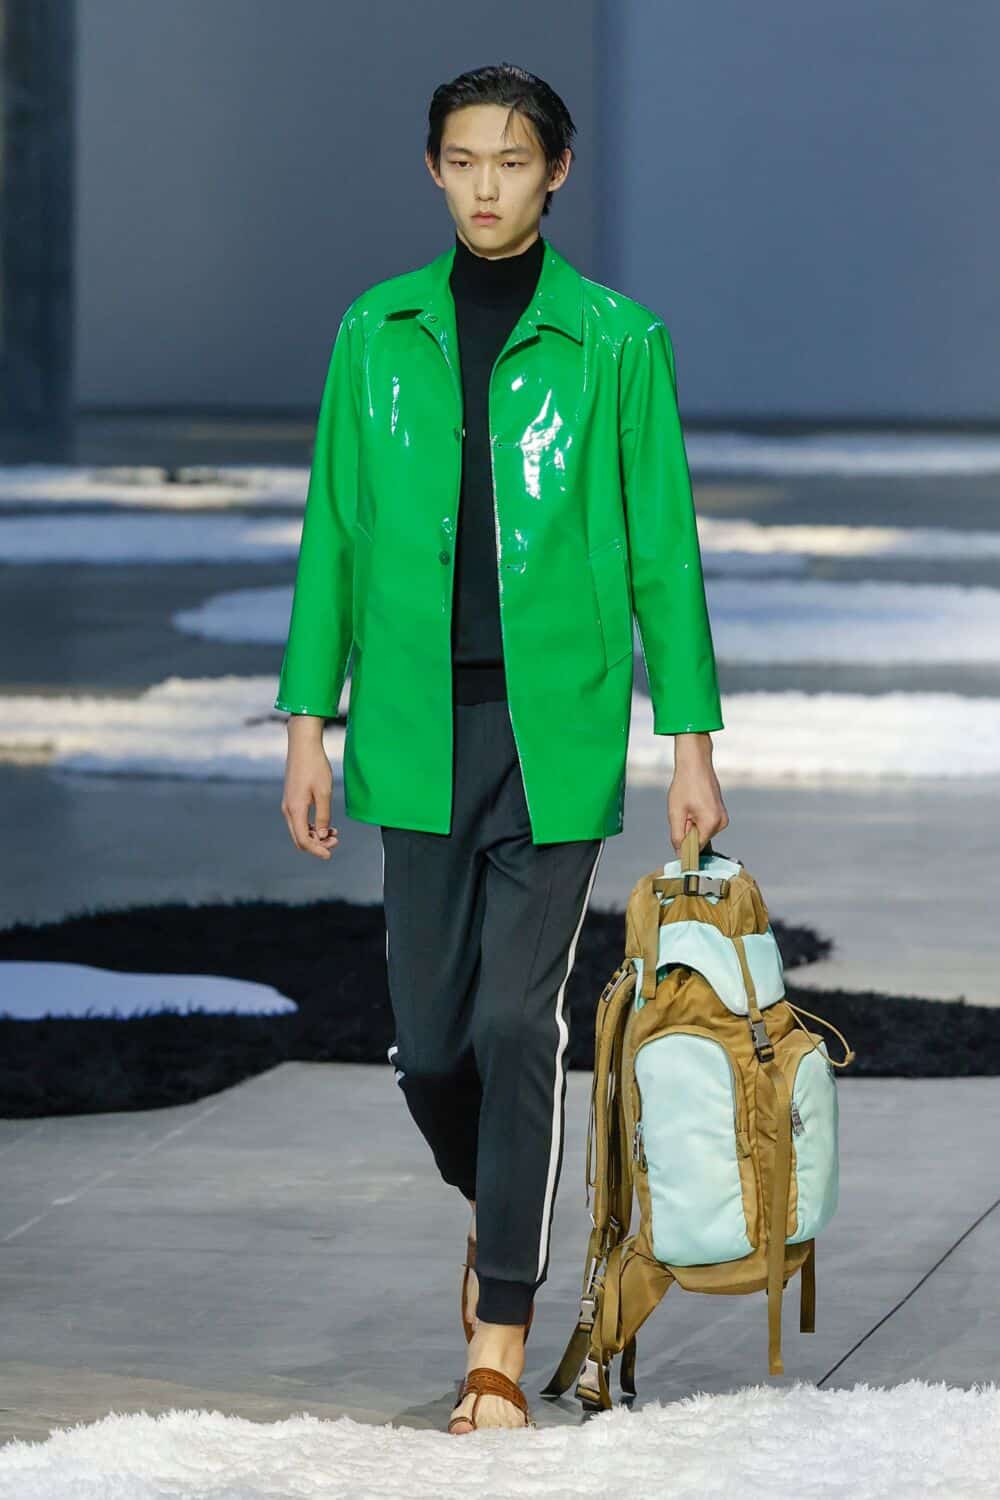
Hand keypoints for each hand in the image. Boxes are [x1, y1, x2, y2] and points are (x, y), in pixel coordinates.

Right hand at [280, 717, 339, 858]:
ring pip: (299, 830)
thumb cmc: (315, 766)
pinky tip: (324, 824)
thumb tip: (321, 836)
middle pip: (299, 838)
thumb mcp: (324, 792)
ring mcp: (288, 804)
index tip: (330, 854)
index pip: (303, 840)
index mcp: (295, 809)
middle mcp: (288, 809)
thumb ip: (323, 816)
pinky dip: (311, 826)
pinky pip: (299, 820)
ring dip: (315, 835)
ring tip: (334, 833)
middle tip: (336, 841)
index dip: (316, 850)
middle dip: (317, 844)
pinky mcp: (292, 799)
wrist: (303, 745)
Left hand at [667, 733, 728, 852]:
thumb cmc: (685, 785)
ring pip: (702, 831)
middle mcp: (721, 822)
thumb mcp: (675, 813)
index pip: (697, 848)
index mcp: (711, 824)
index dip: (685, 844)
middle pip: (700, 839)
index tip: (678, 835)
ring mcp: (723, 817)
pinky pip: (706, 823)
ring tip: (688, 805)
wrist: (696, 763)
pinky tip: (693, 804)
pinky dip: (697, 818)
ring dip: (692, 824)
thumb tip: (680, 855)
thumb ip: (677, 836)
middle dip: (688, 831)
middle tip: (682, 812)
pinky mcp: (721, 812)